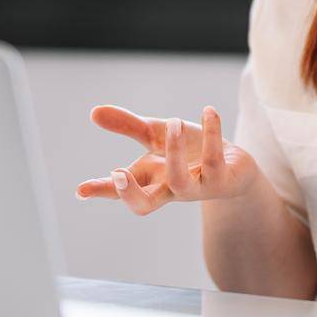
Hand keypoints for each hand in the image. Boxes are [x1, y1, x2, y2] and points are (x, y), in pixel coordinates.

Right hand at [76, 105, 261, 214]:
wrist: (236, 167)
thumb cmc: (191, 154)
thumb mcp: (158, 136)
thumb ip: (128, 126)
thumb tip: (94, 112)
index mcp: (151, 181)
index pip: (121, 190)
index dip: (101, 190)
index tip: (80, 190)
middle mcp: (172, 189)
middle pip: (145, 205)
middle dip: (130, 193)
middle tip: (118, 172)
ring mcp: (197, 187)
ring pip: (180, 181)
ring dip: (174, 152)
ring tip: (173, 122)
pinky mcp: (223, 179)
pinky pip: (214, 159)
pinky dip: (211, 132)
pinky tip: (208, 111)